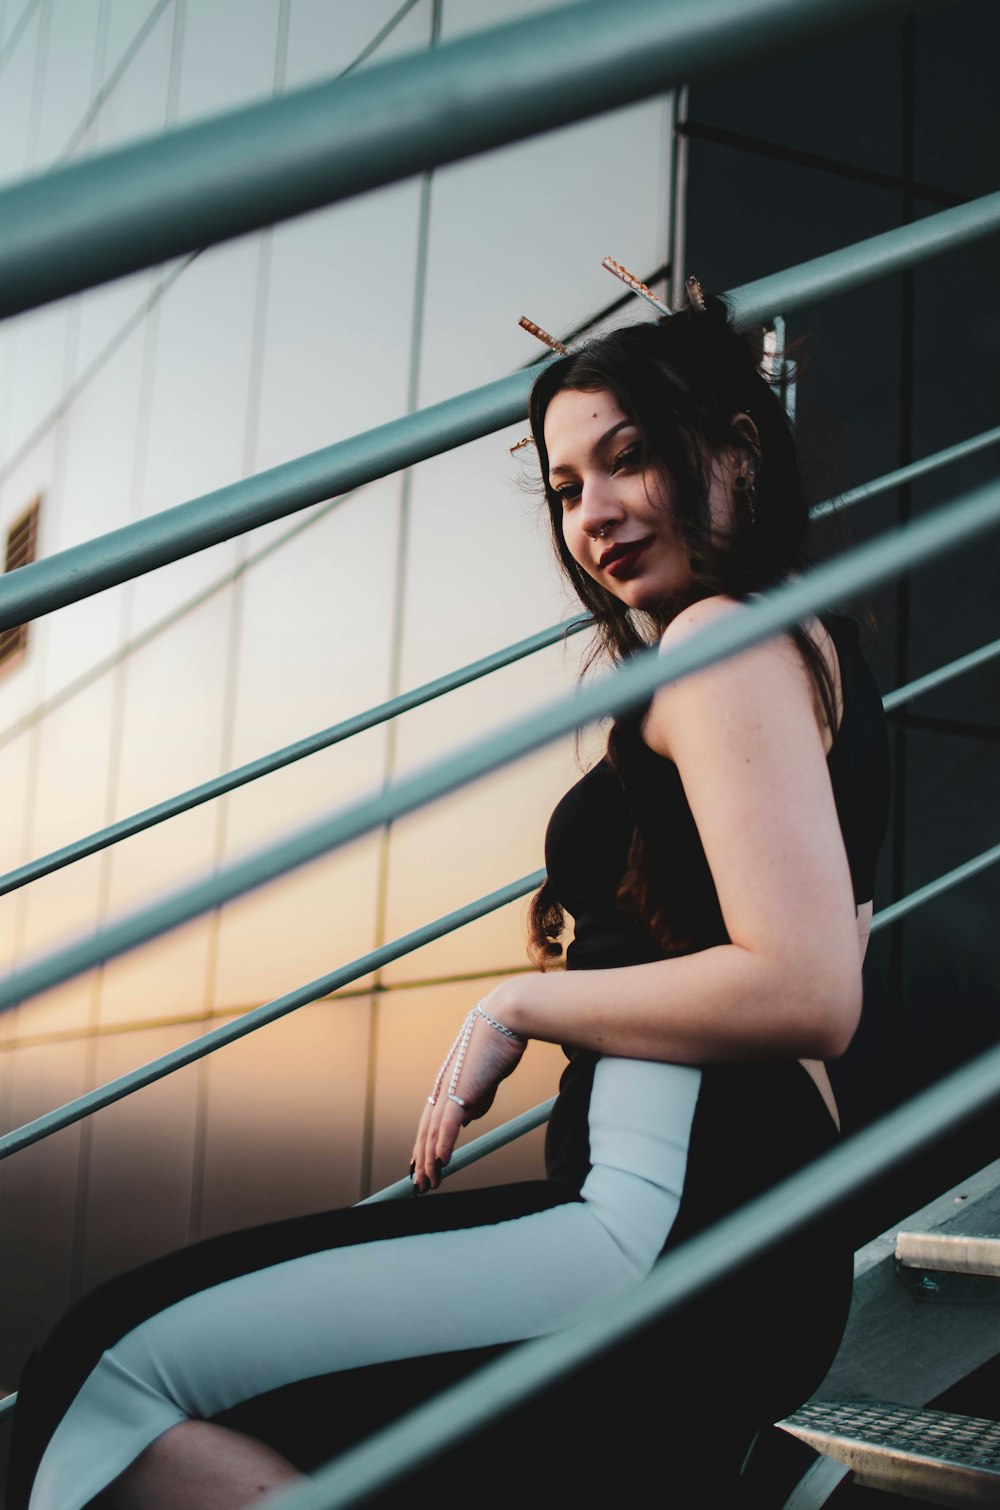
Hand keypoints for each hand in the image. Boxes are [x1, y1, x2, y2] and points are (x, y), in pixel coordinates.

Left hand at [410, 1000, 525, 1192]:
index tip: (419, 1166)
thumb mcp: (487, 1079)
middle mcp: (442, 1088)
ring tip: (427, 1184)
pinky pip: (448, 1125)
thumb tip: (468, 1119)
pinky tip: (440, 1164)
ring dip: (428, 1162)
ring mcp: (449, 1089)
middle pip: (425, 1132)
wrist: (505, 1019)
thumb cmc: (500, 1044)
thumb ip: (477, 1099)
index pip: (428, 1122)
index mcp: (446, 1084)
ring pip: (433, 1134)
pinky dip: (442, 1146)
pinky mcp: (462, 1090)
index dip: (422, 1147)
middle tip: (418, 1187)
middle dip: (420, 1162)